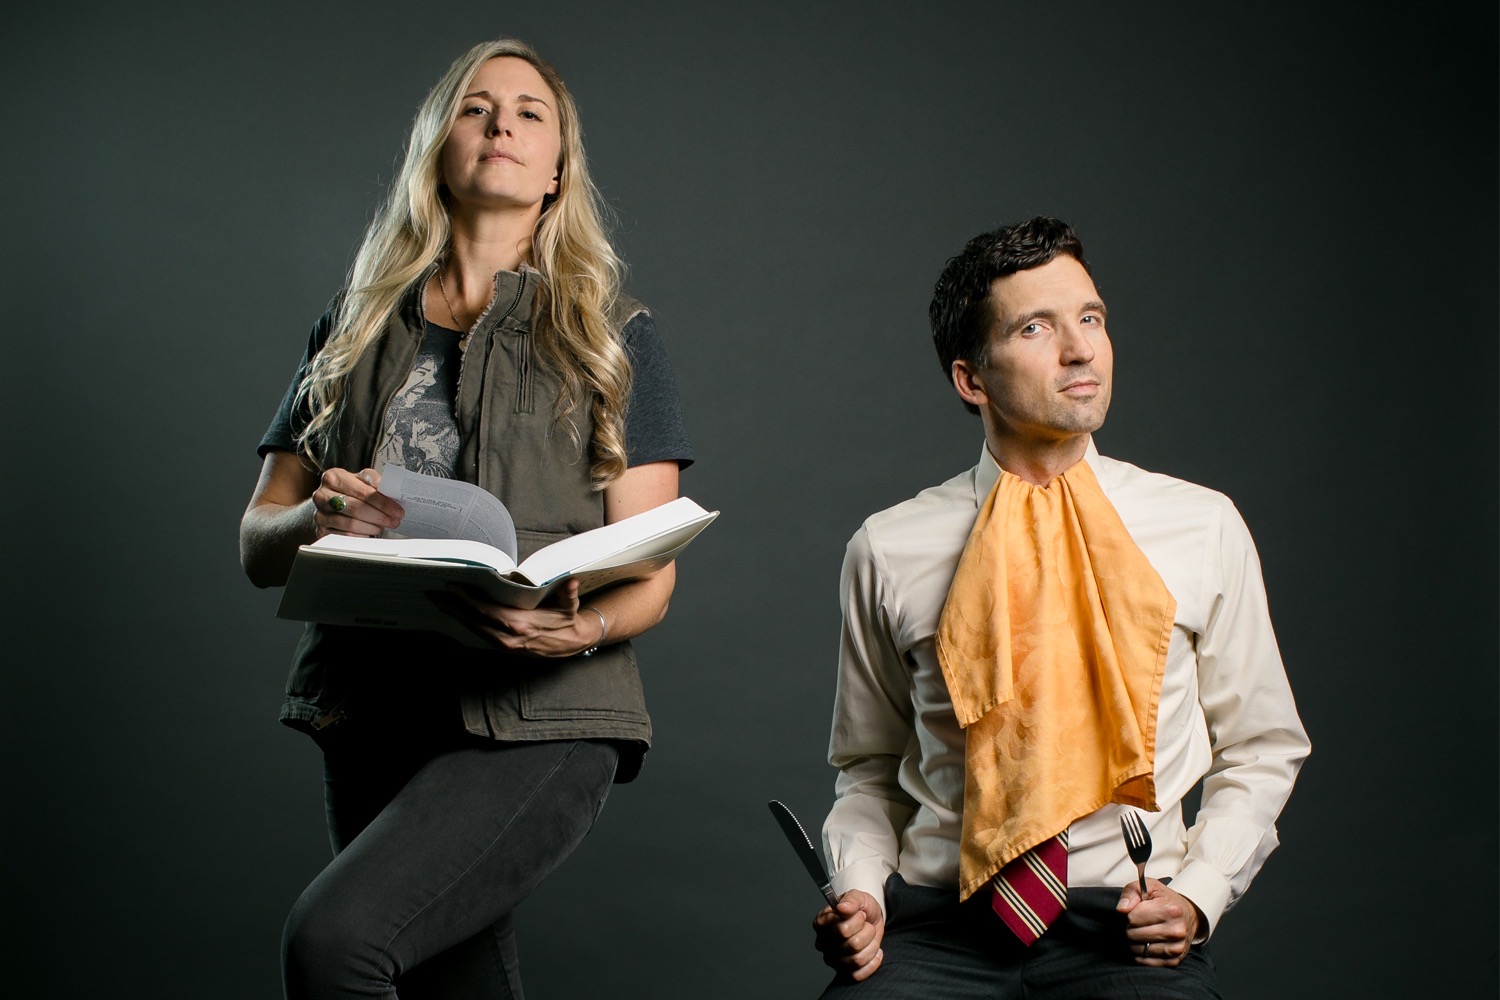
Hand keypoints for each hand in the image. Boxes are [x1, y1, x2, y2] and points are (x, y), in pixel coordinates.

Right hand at [310, 467, 402, 538]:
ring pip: (350, 523)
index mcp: (334, 477)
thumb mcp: (362, 479)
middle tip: (394, 521)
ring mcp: (320, 513)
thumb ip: (375, 481)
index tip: (397, 510)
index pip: (362, 491)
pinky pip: (344, 536)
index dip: (382, 502)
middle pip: (356, 508)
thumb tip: (391, 489)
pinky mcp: (321, 530)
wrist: (330, 500)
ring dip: (371, 527)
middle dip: (379, 516)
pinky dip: (361, 535)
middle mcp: (322, 495)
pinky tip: (370, 533)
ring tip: (383, 526)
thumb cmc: (349, 489)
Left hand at [440, 579, 601, 657]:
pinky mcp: (504, 649)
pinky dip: (465, 627)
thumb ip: (568, 594)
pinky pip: (479, 638)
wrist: (571, 644)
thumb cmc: (567, 620)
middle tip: (433, 595)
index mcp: (521, 624)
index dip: (467, 599)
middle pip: (474, 621)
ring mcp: (505, 646)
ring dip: (456, 617)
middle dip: (452, 608)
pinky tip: (454, 620)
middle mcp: (509, 638)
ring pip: (474, 630)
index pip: (487, 610)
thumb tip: (571, 582)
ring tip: (440, 604)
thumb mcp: (569, 606)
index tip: (451, 587)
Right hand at [812, 889, 884, 981]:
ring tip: (870, 937)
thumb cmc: (860, 909)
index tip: (860, 914)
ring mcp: (831, 959)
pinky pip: (857, 975)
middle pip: (852, 946)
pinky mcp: (842, 971)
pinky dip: (871, 964)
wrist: (870, 920)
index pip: (841, 930)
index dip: (857, 922)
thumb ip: (851, 901)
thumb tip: (841, 908)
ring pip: (856, 961)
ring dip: (871, 947)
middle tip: (866, 925)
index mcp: (821, 923)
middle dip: (867, 933)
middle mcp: (823, 943)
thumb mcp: (858, 897)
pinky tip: (875, 952)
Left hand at [1116, 878, 1202, 966]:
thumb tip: (1121, 910)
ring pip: (1138, 950)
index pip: (1132, 918)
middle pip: (1133, 935)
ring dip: (1135, 942)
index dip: (1130, 914)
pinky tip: (1147, 943)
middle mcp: (1177, 930)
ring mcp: (1177, 947)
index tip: (1137, 911)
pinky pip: (1146, 961)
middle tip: (1139, 923)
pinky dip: (1141, 954)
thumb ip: (1131, 893)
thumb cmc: (1164, 900)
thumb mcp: (1148, 887)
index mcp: (1171, 910)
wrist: (1188, 916)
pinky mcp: (1174, 961)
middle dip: (1130, 928)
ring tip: (1143, 932)